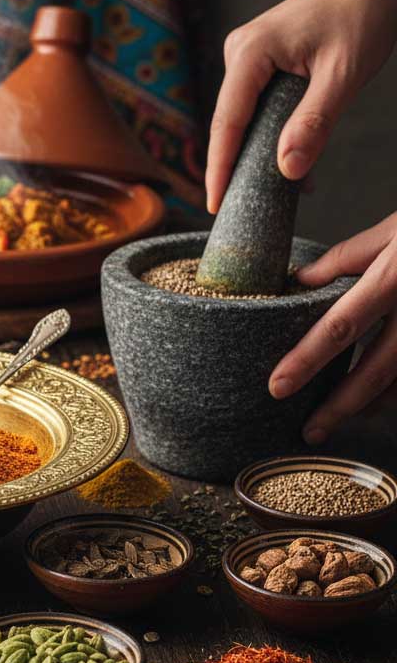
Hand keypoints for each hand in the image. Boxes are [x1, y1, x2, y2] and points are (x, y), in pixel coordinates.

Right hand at [206, 0, 396, 212]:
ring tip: (270, 194)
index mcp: (249, 53)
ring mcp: (248, 57)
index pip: (227, 123)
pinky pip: (259, 107)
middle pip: (230, 123)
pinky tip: (293, 162)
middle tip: (237, 210)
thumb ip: (313, 124)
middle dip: (235, 166)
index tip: (216, 204)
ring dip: (259, 153)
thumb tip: (287, 172)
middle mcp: (239, 53)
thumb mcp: (342, 75)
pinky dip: (274, 134)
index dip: (219, 168)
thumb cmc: (365, 13)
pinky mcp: (261, 61)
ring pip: (245, 118)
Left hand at [269, 213, 396, 440]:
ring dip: (367, 408)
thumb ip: (345, 258)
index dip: (307, 361)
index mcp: (394, 279)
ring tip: (335, 423)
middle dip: (337, 407)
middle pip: (373, 372)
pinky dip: (395, 396)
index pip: (340, 328)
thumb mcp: (393, 230)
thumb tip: (301, 279)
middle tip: (308, 432)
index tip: (277, 387)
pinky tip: (374, 406)